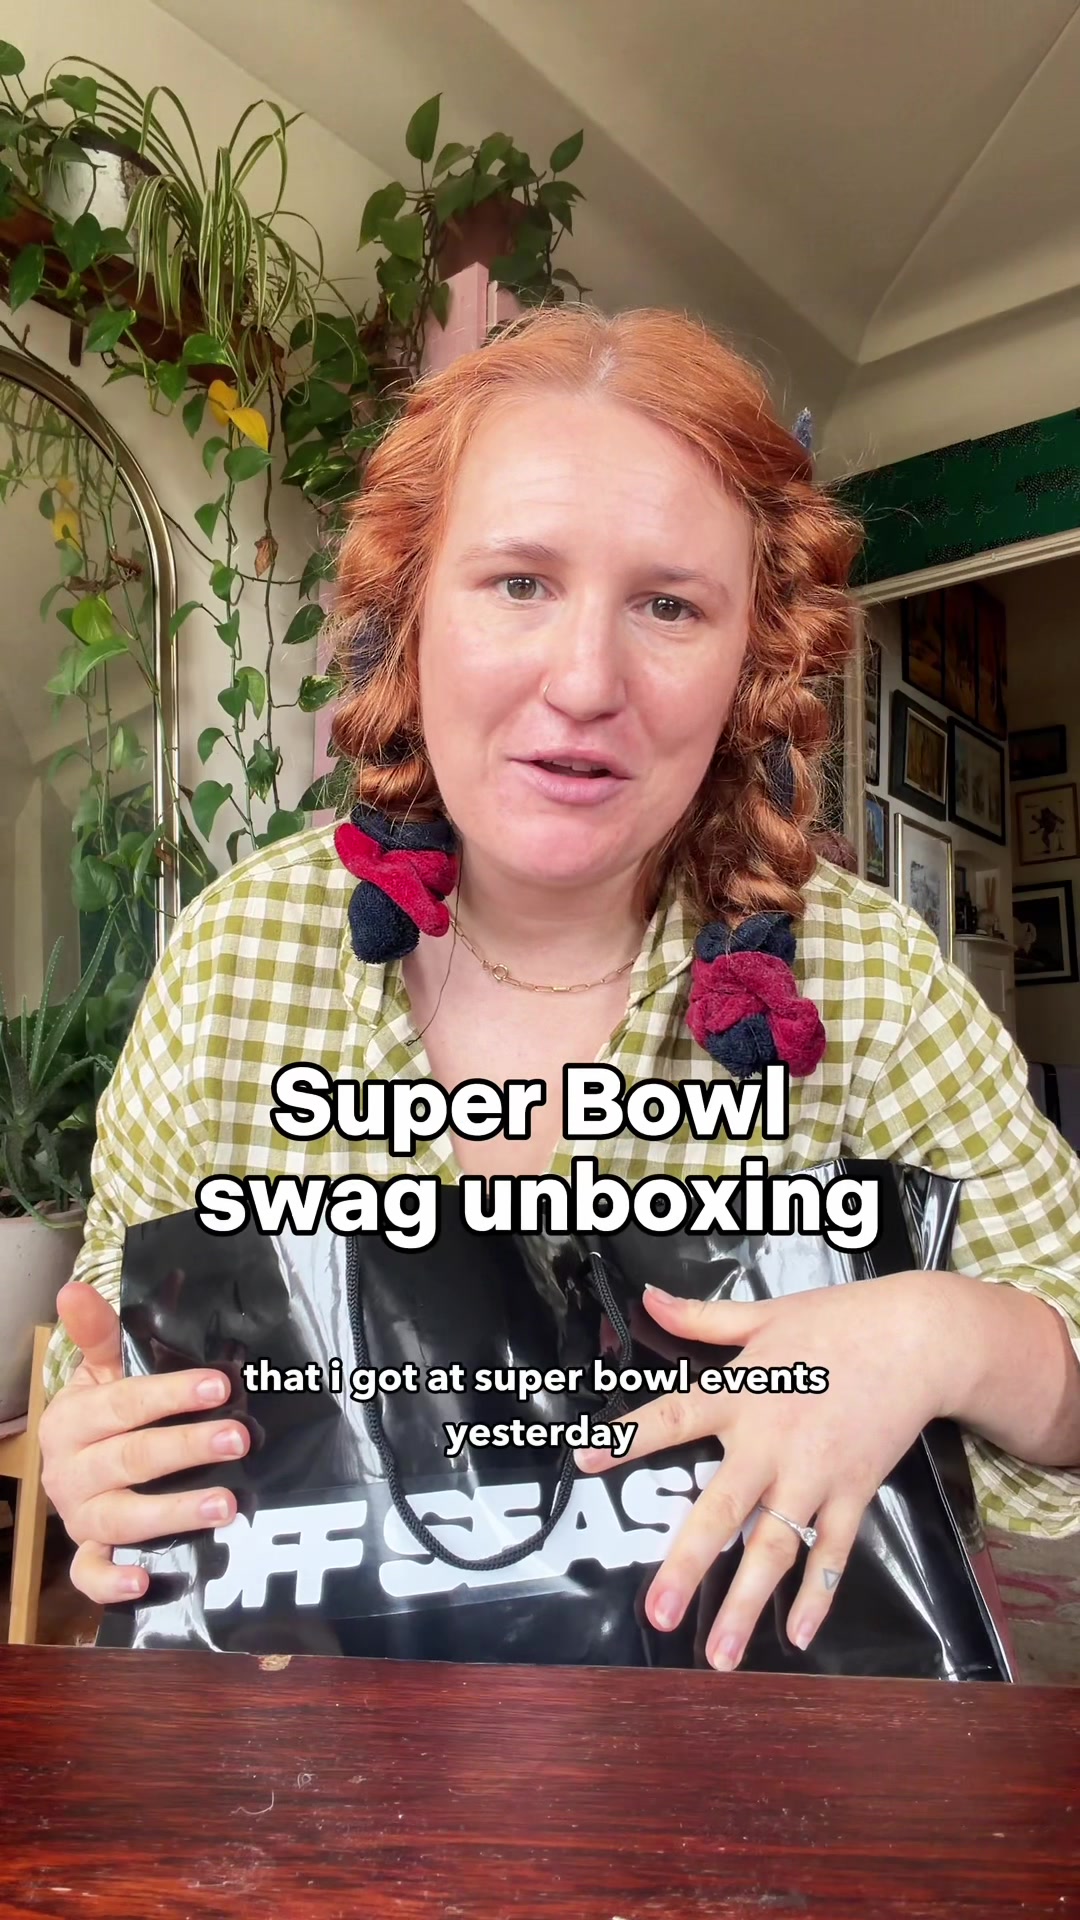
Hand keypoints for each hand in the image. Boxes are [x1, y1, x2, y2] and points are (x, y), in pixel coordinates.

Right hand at [39, 1281, 249, 1605]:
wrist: (70, 1462)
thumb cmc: (100, 1411)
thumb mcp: (100, 1369)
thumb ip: (99, 1332)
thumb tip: (74, 1286)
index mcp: (73, 1419)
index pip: (123, 1404)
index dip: (170, 1395)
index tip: (218, 1385)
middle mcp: (71, 1470)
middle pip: (131, 1459)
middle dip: (187, 1448)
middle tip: (240, 1438)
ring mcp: (78, 1516)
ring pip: (121, 1517)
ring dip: (173, 1512)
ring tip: (226, 1505)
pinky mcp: (86, 1552)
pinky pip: (90, 1574)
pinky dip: (111, 1582)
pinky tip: (145, 1581)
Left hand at [575, 1273, 953, 1669]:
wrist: (918, 1339)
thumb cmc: (837, 1321)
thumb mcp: (763, 1314)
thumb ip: (700, 1318)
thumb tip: (648, 1299)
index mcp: (742, 1393)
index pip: (672, 1418)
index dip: (627, 1438)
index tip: (584, 1461)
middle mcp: (772, 1443)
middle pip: (721, 1511)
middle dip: (687, 1565)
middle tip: (656, 1614)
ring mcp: (815, 1475)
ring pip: (774, 1548)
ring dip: (745, 1603)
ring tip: (719, 1655)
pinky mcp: (853, 1492)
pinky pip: (832, 1552)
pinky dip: (818, 1596)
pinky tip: (797, 1634)